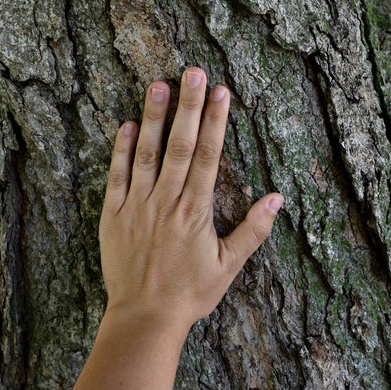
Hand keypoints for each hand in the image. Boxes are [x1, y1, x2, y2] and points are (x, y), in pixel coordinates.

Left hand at [99, 67, 283, 334]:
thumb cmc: (189, 294)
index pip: (208, 156)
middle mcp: (166, 202)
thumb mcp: (228, 266)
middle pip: (180, 145)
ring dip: (154, 118)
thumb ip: (253, 231)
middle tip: (192, 71)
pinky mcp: (112, 216)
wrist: (144, 318)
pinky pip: (116, 176)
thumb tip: (278, 199)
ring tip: (158, 85)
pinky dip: (121, 150)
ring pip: (147, 154)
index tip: (220, 91)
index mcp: (196, 211)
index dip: (215, 121)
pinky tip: (127, 125)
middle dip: (188, 106)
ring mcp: (136, 206)